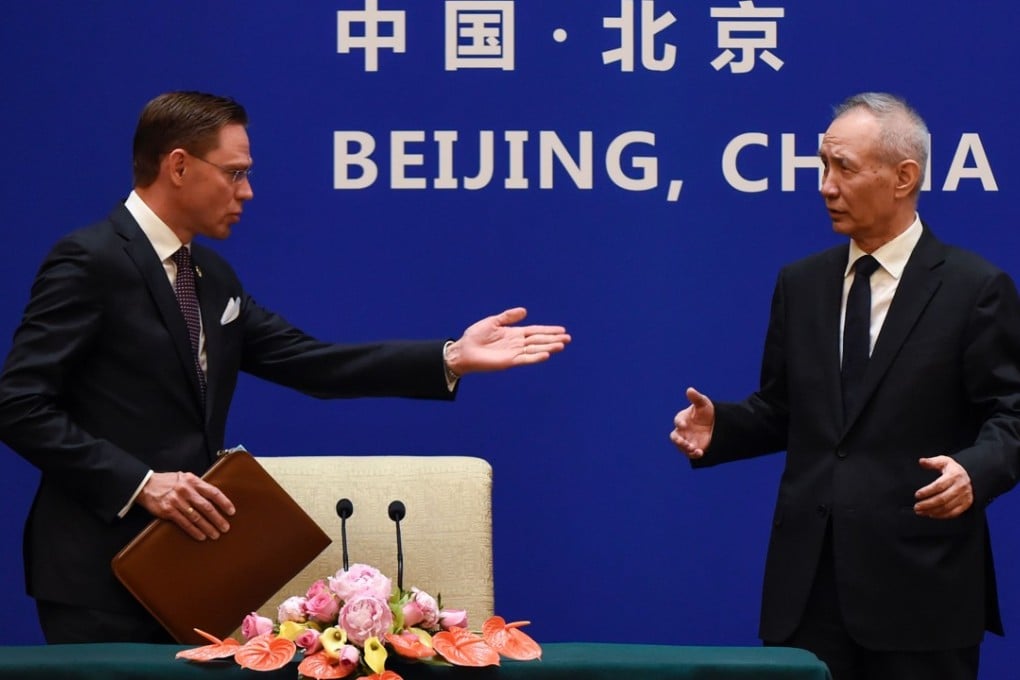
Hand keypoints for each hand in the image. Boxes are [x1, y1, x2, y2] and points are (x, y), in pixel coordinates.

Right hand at [136, 471, 235, 540]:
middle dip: (218, 519)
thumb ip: (198, 486)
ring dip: (208, 527)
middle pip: (207, 507)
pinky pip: (184, 523)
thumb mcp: (185, 478)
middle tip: (226, 528)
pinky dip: (194, 531)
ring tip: (215, 535)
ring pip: (197, 517)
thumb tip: (214, 496)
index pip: (213, 492)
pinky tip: (201, 536)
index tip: (231, 511)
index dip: (224, 502)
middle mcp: (186, 491)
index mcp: (193, 481)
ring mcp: (177, 501)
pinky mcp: (168, 511)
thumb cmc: (169, 481)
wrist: (146, 485)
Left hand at [444, 307, 569, 375]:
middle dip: (553, 339)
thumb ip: (508, 317)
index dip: (548, 330)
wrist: (463, 350)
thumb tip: (525, 311)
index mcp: (514, 333)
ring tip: (562, 345)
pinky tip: (546, 354)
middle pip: (539, 340)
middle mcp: (517, 343)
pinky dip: (536, 357)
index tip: (562, 330)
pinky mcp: (509, 362)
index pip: (535, 331)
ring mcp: (514, 353)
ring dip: (548, 348)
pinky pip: (525, 359)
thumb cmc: (475, 336)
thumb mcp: (493, 321)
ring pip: (535, 350)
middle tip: (568, 338)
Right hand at [670, 387, 714, 458]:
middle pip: (675, 437)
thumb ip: (696, 398)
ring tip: (693, 448)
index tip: (683, 424)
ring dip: (685, 448)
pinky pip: (690, 453)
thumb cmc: (707, 412)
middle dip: (678, 440)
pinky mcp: (694, 448)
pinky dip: (694, 454)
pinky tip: (700, 452)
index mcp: (683, 419)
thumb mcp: (704, 403)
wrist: (717, 424)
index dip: (679, 422)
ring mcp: (687, 440)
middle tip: (683, 442)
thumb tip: (689, 389)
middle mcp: (683, 431)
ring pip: (681, 447)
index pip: (678, 421)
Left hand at [913, 456, 973, 518]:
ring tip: (920, 512)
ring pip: (947, 507)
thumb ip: (932, 461)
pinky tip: (931, 514)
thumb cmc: (952, 469)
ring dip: (932, 511)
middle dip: (927, 504)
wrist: (970, 476)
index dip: (927, 491)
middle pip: (942, 499)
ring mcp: (964, 497)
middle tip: (916, 507)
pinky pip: (954, 513)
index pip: (939, 486)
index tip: (917, 495)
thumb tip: (921, 461)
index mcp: (954, 476)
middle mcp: (960, 487)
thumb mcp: (943, 461)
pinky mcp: (966, 504)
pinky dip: (942, 515)